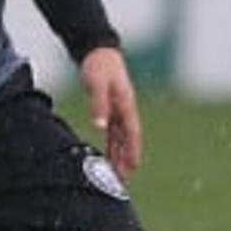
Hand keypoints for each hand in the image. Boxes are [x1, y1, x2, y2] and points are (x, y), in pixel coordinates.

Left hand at [80, 46, 141, 176]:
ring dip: (119, 155)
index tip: (133, 167)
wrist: (98, 51)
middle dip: (127, 159)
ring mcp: (119, 109)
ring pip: (120, 137)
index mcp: (125, 104)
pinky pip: (113, 131)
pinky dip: (112, 145)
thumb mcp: (97, 84)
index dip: (133, 151)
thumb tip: (99, 127)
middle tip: (123, 180)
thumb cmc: (98, 66)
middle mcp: (125, 109)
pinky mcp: (110, 108)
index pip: (132, 133)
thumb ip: (99, 105)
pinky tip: (107, 156)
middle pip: (128, 139)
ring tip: (117, 174)